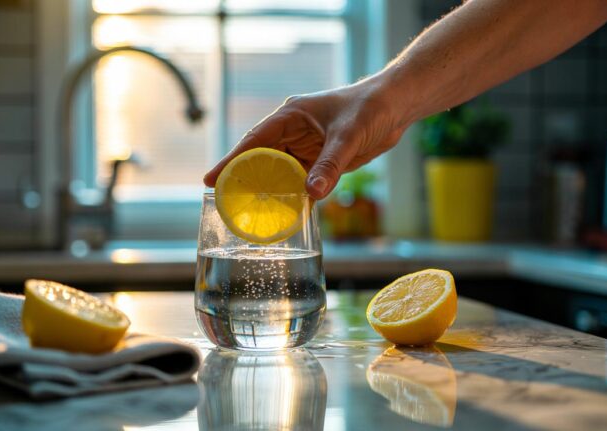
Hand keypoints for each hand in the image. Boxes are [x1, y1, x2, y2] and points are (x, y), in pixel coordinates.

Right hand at [203, 82, 407, 199]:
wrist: (395, 107)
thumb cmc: (370, 108)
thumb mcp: (348, 137)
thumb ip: (330, 165)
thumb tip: (311, 193)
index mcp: (290, 116)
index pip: (254, 141)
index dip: (231, 160)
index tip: (211, 179)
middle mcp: (292, 132)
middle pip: (260, 159)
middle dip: (244, 180)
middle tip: (224, 203)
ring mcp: (304, 147)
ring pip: (277, 172)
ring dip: (267, 190)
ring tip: (249, 213)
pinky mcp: (318, 160)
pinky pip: (298, 180)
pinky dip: (290, 194)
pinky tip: (283, 211)